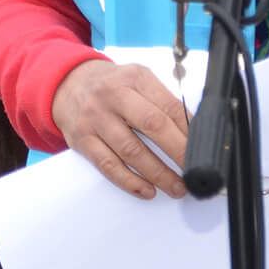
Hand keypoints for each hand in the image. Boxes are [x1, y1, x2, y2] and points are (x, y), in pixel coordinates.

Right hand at [51, 58, 188, 199]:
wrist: (66, 84)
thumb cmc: (110, 86)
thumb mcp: (137, 80)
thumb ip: (162, 101)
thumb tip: (192, 133)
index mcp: (135, 78)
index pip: (169, 106)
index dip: (189, 131)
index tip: (201, 150)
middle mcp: (114, 95)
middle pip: (152, 126)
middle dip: (178, 152)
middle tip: (194, 171)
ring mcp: (96, 118)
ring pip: (131, 151)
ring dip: (158, 173)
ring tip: (176, 187)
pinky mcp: (82, 140)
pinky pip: (108, 165)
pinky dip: (130, 181)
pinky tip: (147, 190)